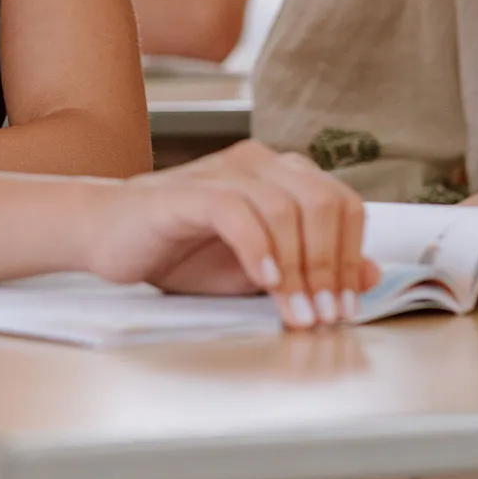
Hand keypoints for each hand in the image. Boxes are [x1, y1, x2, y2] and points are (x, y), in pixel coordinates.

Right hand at [85, 142, 379, 327]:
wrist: (108, 236)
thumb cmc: (180, 251)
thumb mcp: (259, 270)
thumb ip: (311, 267)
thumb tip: (370, 276)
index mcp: (281, 175)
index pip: (344, 204)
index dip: (353, 257)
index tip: (346, 306)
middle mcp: (259, 163)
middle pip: (324, 204)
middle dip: (331, 267)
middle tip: (324, 315)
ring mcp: (224, 172)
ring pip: (287, 208)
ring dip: (299, 270)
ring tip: (295, 312)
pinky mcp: (189, 191)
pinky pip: (237, 210)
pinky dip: (259, 249)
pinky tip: (263, 282)